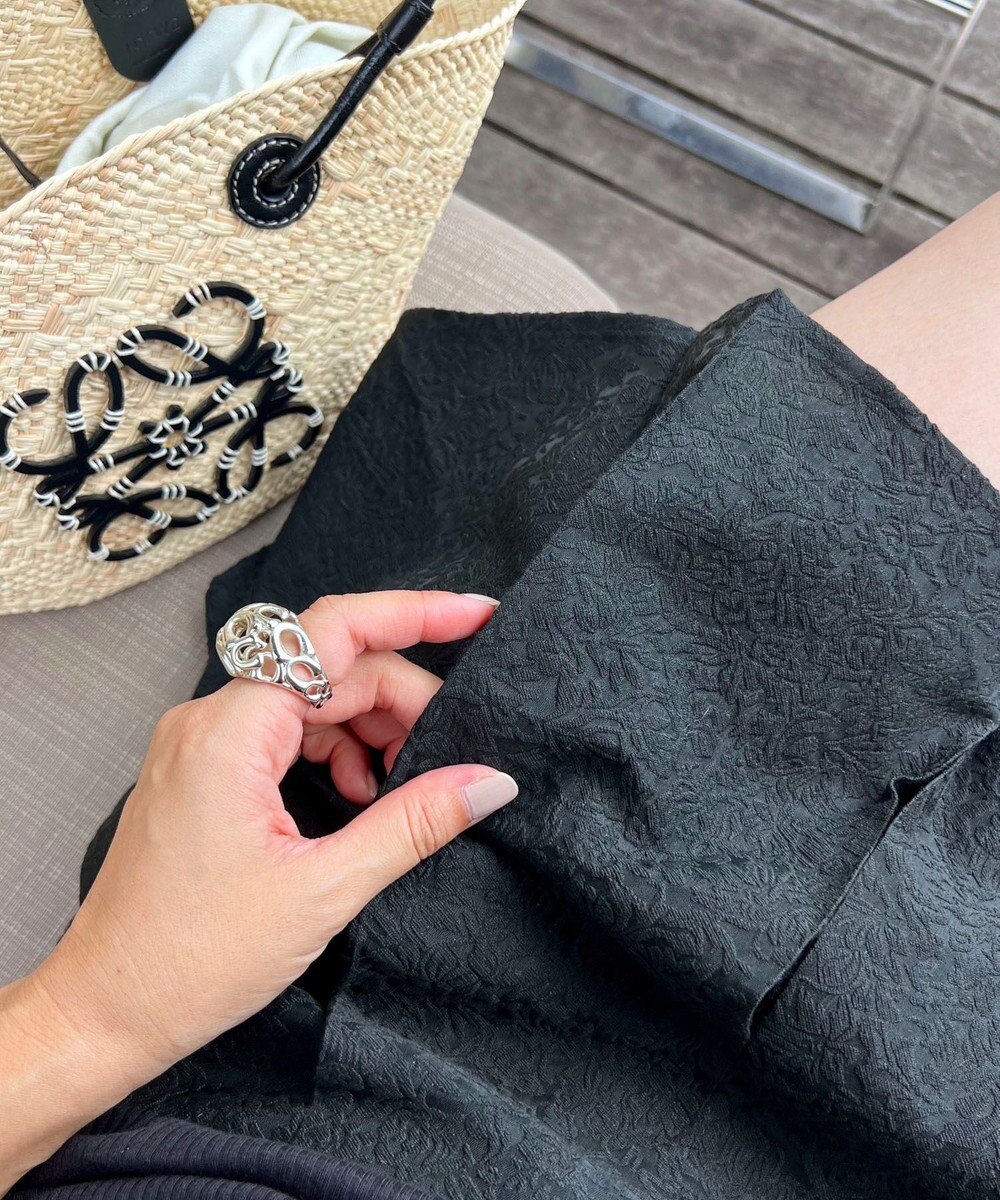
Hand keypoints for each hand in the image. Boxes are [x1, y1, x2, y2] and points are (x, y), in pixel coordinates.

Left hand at [0, 590, 515, 1190]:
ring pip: (312, 697)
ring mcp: (203, 741)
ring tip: (400, 787)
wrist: (105, 1011)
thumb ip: (414, 822)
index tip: (477, 615)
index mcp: (231, 731)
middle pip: (332, 668)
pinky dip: (333, 750)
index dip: (415, 613)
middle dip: (401, 700)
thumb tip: (489, 781)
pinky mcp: (205, 768)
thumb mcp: (323, 889)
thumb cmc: (191, 960)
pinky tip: (358, 796)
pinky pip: (285, 729)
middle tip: (453, 752)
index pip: (334, 632)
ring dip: (369, 729)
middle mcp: (210, 719)